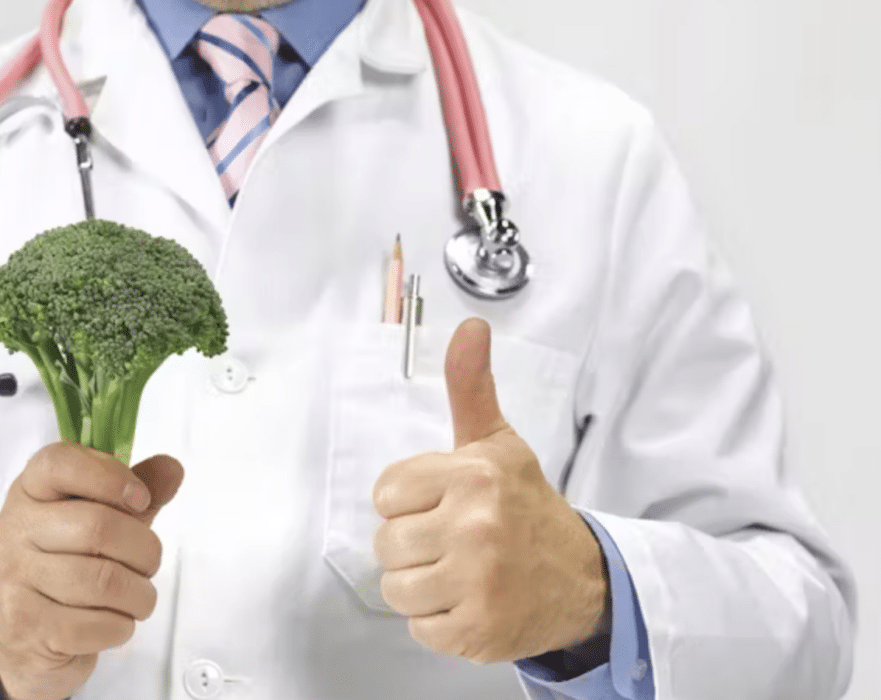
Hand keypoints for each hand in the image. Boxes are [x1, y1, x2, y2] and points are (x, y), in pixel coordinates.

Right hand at [0, 443, 183, 699]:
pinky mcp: (26, 625)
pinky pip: (96, 624)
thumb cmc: (70, 564)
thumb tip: (172, 468)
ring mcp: (14, 578)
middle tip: (149, 564)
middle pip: (98, 526)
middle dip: (144, 550)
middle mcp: (14, 529)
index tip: (141, 499)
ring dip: (139, 594)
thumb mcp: (103, 518)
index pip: (59, 462)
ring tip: (138, 597)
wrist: (28, 637)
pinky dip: (121, 626)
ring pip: (103, 581)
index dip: (110, 476)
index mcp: (29, 491)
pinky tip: (114, 622)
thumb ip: (136, 490)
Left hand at [372, 318, 608, 663]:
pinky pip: (419, 627)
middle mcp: (476, 526)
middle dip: (413, 546)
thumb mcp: (497, 444)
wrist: (583, 579)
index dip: (408, 503)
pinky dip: (439, 621)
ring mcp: (478, 582)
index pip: (385, 494)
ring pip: (395, 588)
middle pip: (386, 544)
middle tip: (454, 542)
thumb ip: (470, 388)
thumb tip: (470, 327)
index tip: (442, 505)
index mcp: (473, 476)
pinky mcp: (477, 630)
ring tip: (460, 573)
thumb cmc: (526, 508)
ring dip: (421, 587)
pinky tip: (469, 601)